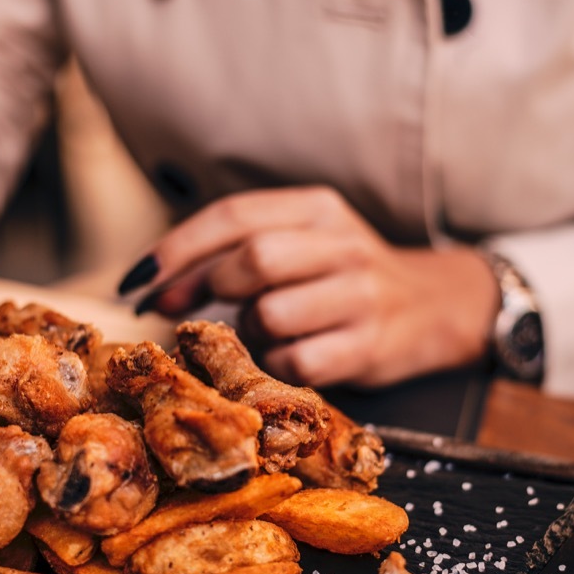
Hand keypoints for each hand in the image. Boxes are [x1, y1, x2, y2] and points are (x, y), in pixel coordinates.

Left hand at [122, 186, 500, 387]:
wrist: (437, 306)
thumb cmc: (344, 276)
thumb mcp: (302, 242)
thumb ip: (236, 253)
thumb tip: (153, 289)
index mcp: (317, 208)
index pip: (233, 217)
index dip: (176, 250)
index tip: (136, 281)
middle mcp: (342, 245)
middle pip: (253, 260)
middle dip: (210, 288)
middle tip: (192, 310)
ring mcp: (360, 296)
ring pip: (269, 315)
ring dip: (248, 332)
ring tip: (263, 331)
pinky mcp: (368, 346)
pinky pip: (295, 362)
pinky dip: (276, 365)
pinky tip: (289, 356)